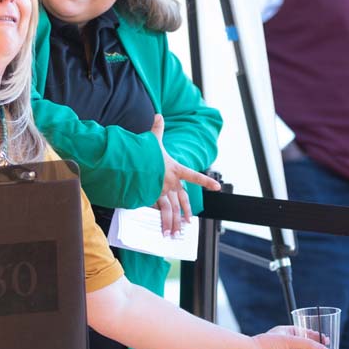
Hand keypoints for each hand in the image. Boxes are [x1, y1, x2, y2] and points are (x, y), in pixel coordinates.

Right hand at [150, 114, 220, 235]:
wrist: (132, 164)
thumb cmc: (144, 153)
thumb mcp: (152, 141)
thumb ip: (156, 129)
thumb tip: (158, 115)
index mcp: (175, 169)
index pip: (194, 176)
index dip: (206, 181)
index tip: (217, 187)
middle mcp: (170, 182)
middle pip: (181, 200)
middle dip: (185, 212)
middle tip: (188, 223)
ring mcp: (161, 191)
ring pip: (169, 209)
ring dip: (171, 223)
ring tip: (173, 234)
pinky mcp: (150, 196)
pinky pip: (155, 209)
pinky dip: (157, 219)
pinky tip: (158, 227)